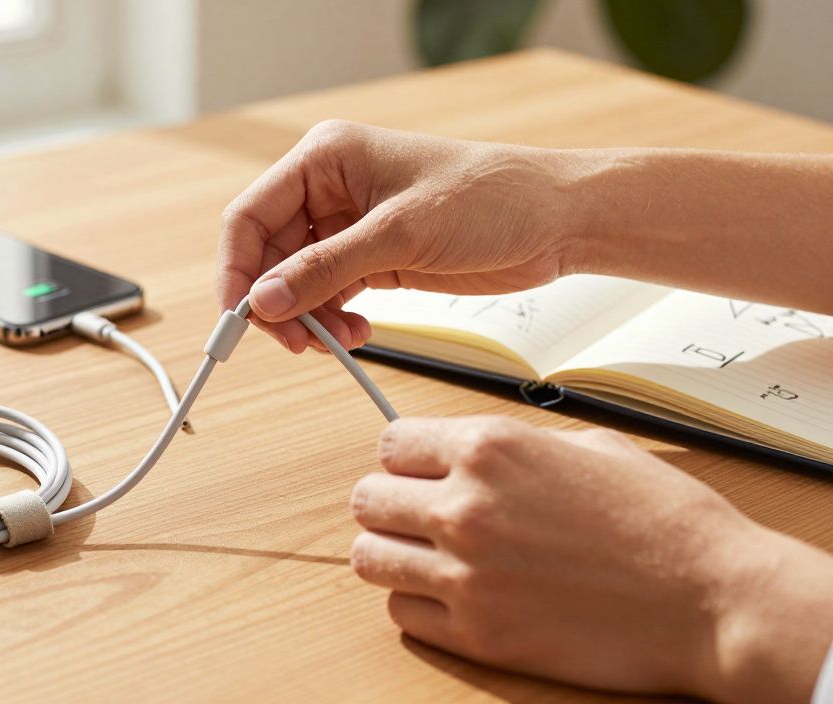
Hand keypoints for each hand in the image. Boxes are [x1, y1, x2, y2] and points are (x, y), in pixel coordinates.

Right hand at [217, 121, 579, 351]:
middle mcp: (329, 188)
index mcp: (325, 158)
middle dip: (276, 301)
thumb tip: (264, 300)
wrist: (557, 219)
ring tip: (338, 340)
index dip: (236, 269)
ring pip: (295, 280)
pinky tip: (356, 332)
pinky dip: (333, 319)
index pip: (250, 215)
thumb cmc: (491, 198)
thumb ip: (326, 269)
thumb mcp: (400, 235)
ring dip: (307, 317)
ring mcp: (349, 224)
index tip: (239, 318)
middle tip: (294, 343)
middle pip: (267, 254)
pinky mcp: (373, 256)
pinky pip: (329, 293)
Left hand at [350, 416, 832, 701]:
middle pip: (367, 500)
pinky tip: (454, 595)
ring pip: (369, 558)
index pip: (389, 444)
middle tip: (418, 516)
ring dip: (393, 554)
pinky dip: (418, 604)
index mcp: (490, 449)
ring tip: (427, 557)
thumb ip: (512, 447)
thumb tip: (466, 453)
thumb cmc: (664, 521)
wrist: (712, 600)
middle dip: (390, 505)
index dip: (405, 459)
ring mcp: (465, 575)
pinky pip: (401, 613)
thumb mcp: (587, 445)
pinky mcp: (477, 634)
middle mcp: (465, 507)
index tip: (419, 471)